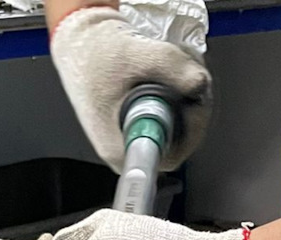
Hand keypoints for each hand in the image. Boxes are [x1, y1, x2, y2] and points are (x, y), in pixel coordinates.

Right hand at [51, 6, 211, 171]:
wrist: (79, 42)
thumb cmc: (93, 54)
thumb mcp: (133, 54)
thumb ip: (171, 65)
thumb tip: (201, 82)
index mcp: (120, 148)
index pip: (171, 155)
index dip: (193, 127)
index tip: (194, 98)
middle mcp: (126, 150)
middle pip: (178, 142)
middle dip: (193, 106)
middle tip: (191, 75)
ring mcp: (133, 139)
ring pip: (177, 129)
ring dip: (188, 97)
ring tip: (179, 69)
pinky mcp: (139, 126)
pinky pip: (170, 119)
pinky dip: (179, 95)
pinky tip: (173, 75)